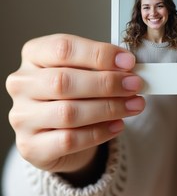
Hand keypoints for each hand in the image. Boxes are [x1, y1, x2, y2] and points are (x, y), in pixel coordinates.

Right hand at [6, 34, 144, 174]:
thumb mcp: (86, 68)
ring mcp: (22, 116)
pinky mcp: (30, 146)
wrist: (58, 129)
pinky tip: (118, 125)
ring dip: (108, 108)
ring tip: (134, 104)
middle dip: (107, 83)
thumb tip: (128, 66)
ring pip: (68, 113)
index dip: (99, 54)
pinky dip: (99, 132)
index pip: (63, 48)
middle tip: (134, 84)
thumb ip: (103, 64)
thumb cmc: (75, 90)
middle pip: (63, 81)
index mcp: (34, 55)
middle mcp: (22, 84)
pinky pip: (69, 140)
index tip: (128, 61)